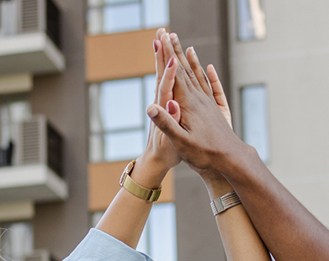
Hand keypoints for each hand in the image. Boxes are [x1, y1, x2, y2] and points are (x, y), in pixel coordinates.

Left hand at [132, 28, 181, 185]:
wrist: (155, 162)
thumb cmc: (166, 155)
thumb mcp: (171, 141)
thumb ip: (170, 122)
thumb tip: (170, 105)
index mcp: (163, 111)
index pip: (165, 87)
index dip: (169, 72)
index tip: (172, 57)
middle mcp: (161, 102)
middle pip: (160, 73)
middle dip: (161, 53)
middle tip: (161, 32)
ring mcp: (163, 103)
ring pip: (163, 74)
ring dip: (163, 55)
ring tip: (163, 38)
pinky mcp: (167, 105)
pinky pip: (169, 81)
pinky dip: (169, 69)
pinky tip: (173, 61)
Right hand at [148, 33, 248, 178]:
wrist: (232, 160)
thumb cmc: (205, 154)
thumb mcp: (181, 142)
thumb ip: (166, 123)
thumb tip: (150, 107)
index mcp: (188, 104)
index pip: (174, 74)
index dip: (165, 55)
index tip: (159, 37)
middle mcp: (200, 99)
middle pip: (185, 70)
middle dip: (175, 51)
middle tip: (167, 33)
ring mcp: (209, 104)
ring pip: (198, 76)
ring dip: (190, 61)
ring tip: (186, 46)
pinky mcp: (216, 110)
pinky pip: (212, 87)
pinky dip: (208, 75)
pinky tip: (208, 68)